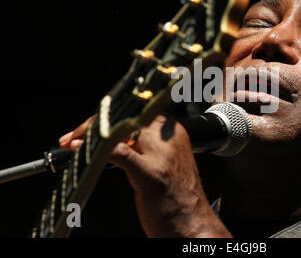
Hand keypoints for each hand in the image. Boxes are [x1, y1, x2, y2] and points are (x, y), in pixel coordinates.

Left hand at [59, 114, 230, 237]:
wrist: (193, 225)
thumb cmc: (178, 199)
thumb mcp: (166, 162)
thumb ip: (145, 146)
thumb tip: (112, 139)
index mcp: (174, 132)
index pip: (137, 110)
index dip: (108, 115)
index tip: (88, 126)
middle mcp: (169, 138)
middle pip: (127, 115)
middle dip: (95, 123)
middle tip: (73, 137)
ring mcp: (160, 155)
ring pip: (121, 130)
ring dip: (91, 135)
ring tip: (73, 144)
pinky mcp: (151, 175)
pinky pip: (120, 153)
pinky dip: (98, 150)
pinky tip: (84, 152)